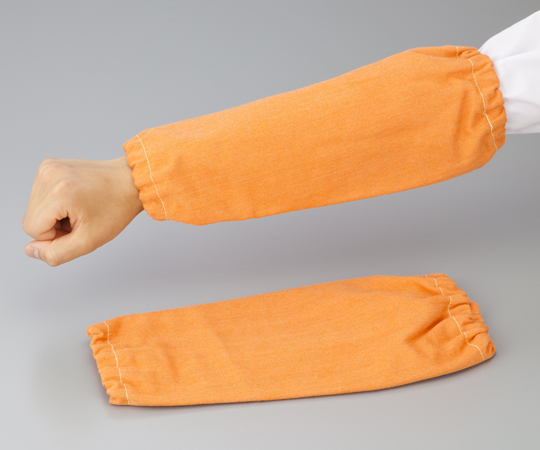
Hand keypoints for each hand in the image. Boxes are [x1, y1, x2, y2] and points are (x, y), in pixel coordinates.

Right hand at [22, 156, 143, 265]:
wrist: (131, 182)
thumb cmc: (116, 209)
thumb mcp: (89, 241)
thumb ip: (57, 253)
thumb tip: (30, 250)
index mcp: (58, 193)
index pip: (32, 230)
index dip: (54, 238)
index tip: (78, 229)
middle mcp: (49, 175)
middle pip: (31, 218)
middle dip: (54, 226)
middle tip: (81, 220)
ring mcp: (48, 167)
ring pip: (34, 208)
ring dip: (54, 215)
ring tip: (80, 209)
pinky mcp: (50, 165)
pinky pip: (40, 195)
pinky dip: (55, 203)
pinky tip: (76, 200)